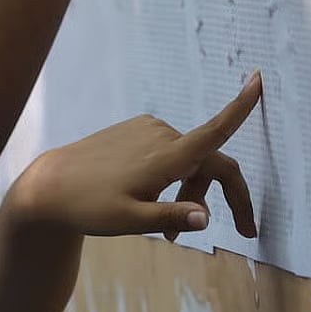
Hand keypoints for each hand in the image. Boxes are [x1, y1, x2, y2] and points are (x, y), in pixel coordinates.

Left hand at [5, 71, 262, 240]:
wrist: (51, 185)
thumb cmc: (89, 206)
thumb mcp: (130, 221)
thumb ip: (170, 217)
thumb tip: (206, 218)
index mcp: (165, 156)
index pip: (212, 132)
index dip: (240, 108)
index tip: (259, 80)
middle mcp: (161, 136)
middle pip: (209, 163)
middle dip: (220, 196)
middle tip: (234, 231)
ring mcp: (149, 129)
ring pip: (189, 160)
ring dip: (190, 191)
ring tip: (165, 230)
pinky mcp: (138, 129)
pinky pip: (170, 152)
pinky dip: (174, 177)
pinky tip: (151, 199)